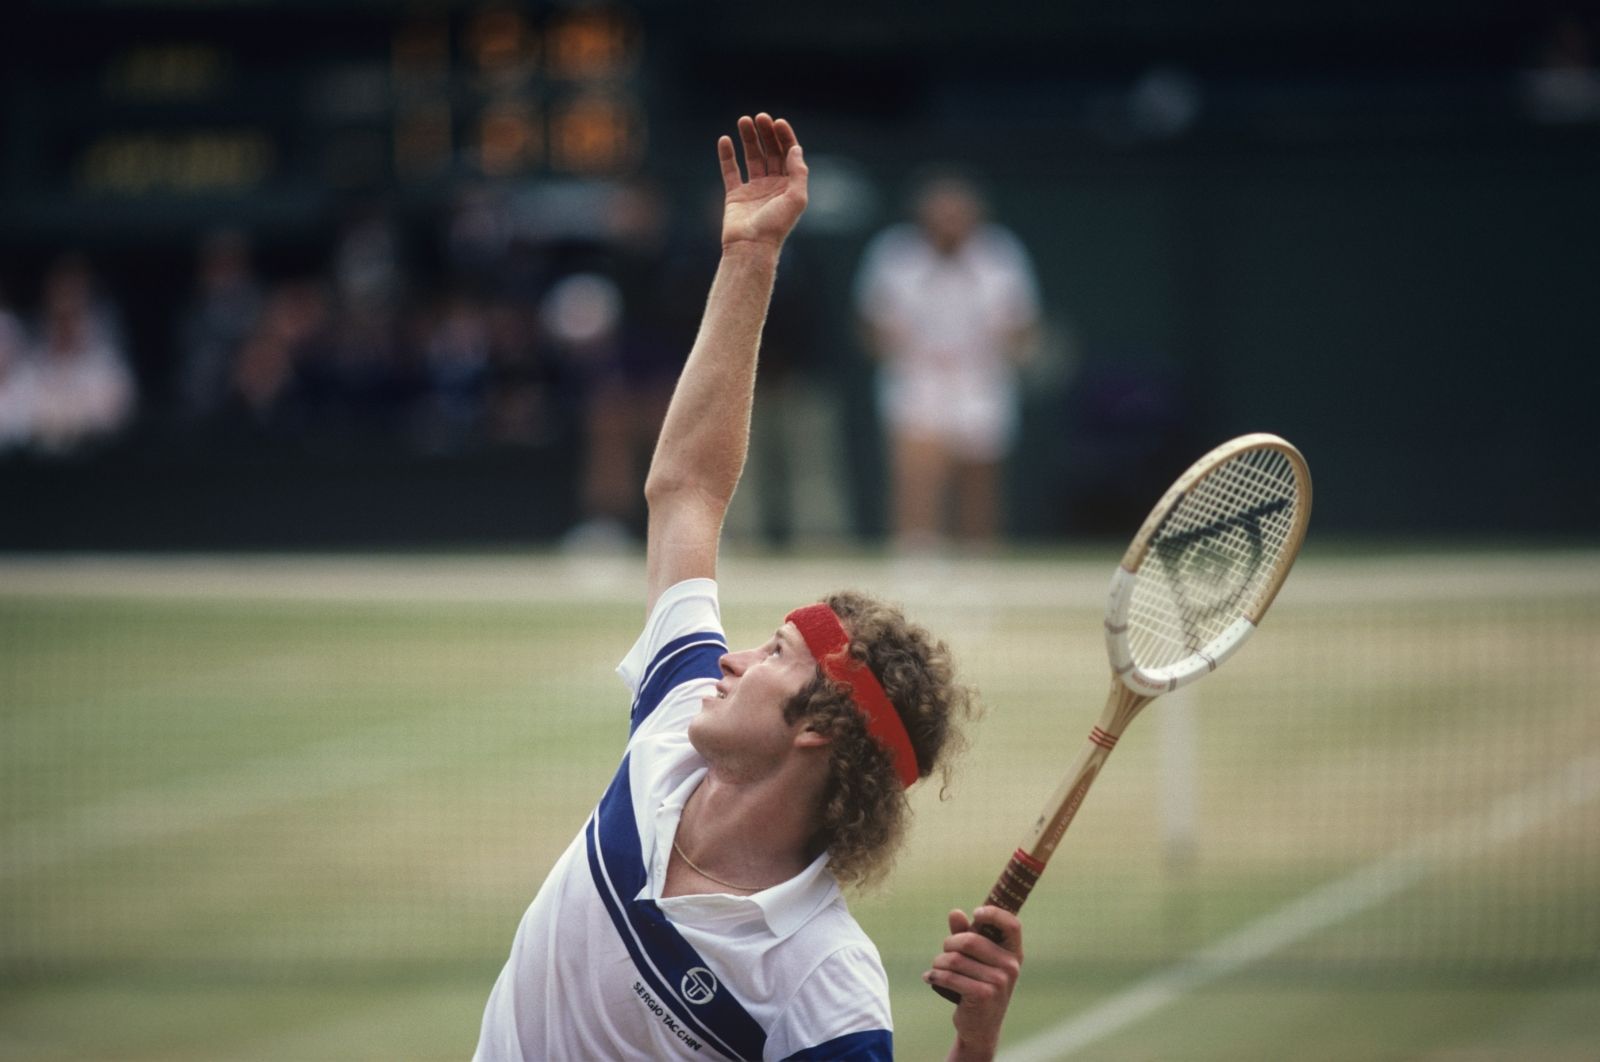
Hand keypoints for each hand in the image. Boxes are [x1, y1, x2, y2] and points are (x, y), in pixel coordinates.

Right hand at [718, 113, 807, 252]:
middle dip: (766, 134)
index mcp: (789, 186)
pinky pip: (730, 171)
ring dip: (749, 139)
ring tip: (743, 120)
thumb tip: (795, 149)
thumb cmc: (775, 226)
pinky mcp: (735, 195)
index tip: (777, 122)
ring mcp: (754, 189)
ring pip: (751, 157)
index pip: (788, 155)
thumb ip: (798, 172)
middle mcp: (773, 186)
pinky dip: (727, 155)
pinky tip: (725, 140)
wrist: (750, 247)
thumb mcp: (796, 198)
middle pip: (770, 152)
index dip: (785, 137)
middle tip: (760, 117)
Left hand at [926, 906, 1022, 1061]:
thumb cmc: (977, 986)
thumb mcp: (974, 960)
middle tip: (943, 955)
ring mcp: (999, 982)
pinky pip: (949, 976)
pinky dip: (934, 975)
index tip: (975, 914)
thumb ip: (965, 935)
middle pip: (969, 940)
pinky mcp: (984, 995)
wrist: (979, 1028)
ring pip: (954, 959)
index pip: (1012, 925)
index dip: (994, 914)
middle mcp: (1010, 966)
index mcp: (1013, 954)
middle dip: (948, 944)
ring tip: (936, 969)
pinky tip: (929, 978)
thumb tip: (955, 913)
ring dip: (938, 962)